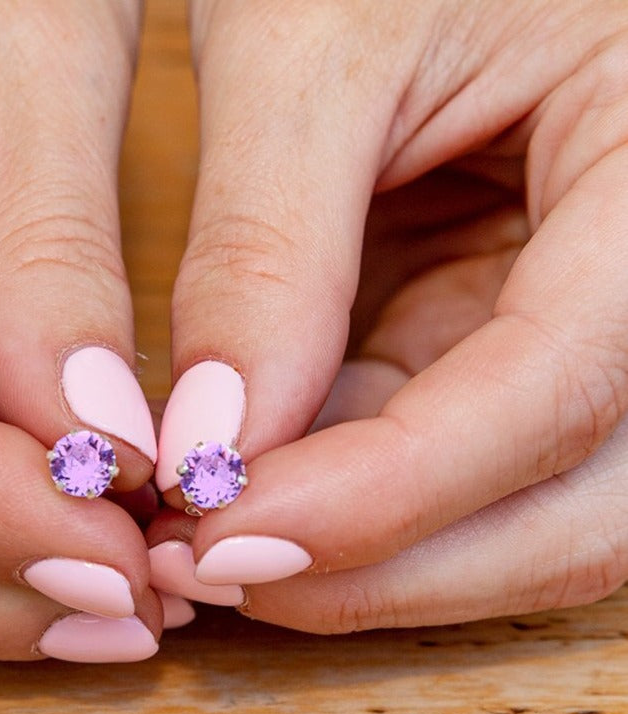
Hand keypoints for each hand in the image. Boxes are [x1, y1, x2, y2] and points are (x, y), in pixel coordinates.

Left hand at [150, 0, 627, 629]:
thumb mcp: (315, 43)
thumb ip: (265, 247)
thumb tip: (210, 444)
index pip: (561, 386)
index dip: (390, 491)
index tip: (224, 531)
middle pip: (580, 510)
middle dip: (389, 568)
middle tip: (215, 574)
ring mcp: (592, 336)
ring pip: (527, 521)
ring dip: (370, 563)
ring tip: (213, 548)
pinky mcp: (511, 354)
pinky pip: (453, 476)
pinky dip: (351, 509)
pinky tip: (250, 495)